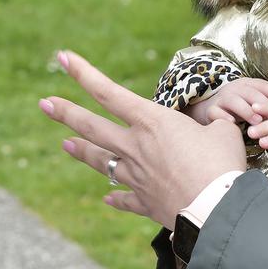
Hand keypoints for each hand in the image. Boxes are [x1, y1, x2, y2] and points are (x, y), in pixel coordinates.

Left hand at [43, 49, 245, 228]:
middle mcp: (135, 147)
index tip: (62, 58)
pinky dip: (116, 199)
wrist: (216, 211)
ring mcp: (136, 176)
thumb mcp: (222, 131)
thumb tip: (217, 125)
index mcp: (152, 122)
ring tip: (66, 144)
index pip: (109, 92)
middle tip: (45, 104)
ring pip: (101, 161)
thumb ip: (213, 125)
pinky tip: (107, 199)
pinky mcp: (144, 202)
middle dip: (66, 113)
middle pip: (92, 127)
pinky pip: (125, 199)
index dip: (83, 73)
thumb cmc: (221, 165)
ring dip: (82, 151)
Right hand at [187, 77, 267, 125]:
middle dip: (261, 103)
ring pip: (234, 101)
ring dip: (246, 110)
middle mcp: (234, 89)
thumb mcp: (250, 101)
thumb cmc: (237, 107)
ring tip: (256, 121)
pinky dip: (223, 117)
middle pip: (249, 92)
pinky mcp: (211, 110)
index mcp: (246, 84)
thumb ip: (265, 104)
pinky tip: (232, 123)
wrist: (210, 108)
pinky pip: (216, 112)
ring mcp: (222, 99)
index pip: (261, 85)